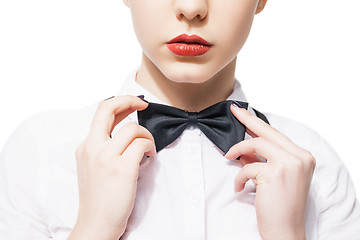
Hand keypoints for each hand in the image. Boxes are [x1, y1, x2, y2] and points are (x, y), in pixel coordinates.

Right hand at [68, 95, 155, 239]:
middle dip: (129, 100)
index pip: (101, 112)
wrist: (96, 224)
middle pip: (108, 108)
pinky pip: (141, 144)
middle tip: (144, 104)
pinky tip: (149, 156)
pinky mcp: (121, 169)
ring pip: (132, 128)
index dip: (120, 102)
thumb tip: (126, 130)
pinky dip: (150, 146)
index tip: (135, 103)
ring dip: (146, 134)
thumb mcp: (93, 167)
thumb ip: (104, 147)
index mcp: (86, 146)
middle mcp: (93, 148)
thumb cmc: (99, 198)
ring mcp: (106, 157)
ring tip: (148, 148)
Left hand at [224, 104, 315, 239]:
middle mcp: (299, 157)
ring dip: (238, 149)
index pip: (276, 134)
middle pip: (268, 132)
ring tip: (229, 157)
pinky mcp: (275, 174)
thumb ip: (261, 159)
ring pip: (256, 143)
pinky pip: (247, 167)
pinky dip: (239, 177)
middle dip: (247, 120)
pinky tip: (238, 187)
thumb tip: (244, 147)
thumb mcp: (273, 177)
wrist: (285, 230)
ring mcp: (289, 164)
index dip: (257, 122)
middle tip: (234, 111)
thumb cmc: (280, 206)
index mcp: (302, 157)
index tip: (243, 112)